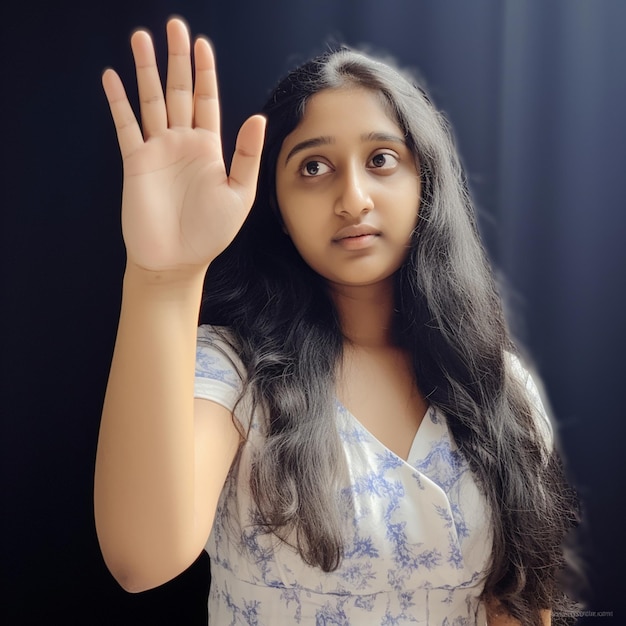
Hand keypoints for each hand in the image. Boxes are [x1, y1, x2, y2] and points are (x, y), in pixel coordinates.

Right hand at [102, 18, 265, 274]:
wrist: (177, 260)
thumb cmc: (211, 233)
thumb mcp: (240, 195)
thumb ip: (245, 156)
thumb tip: (256, 118)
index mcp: (209, 149)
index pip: (207, 101)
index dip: (204, 72)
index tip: (202, 44)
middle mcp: (183, 143)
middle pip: (179, 92)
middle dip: (177, 59)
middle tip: (174, 26)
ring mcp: (158, 151)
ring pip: (151, 101)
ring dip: (146, 70)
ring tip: (140, 38)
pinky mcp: (136, 163)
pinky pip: (125, 126)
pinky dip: (118, 102)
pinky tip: (112, 78)